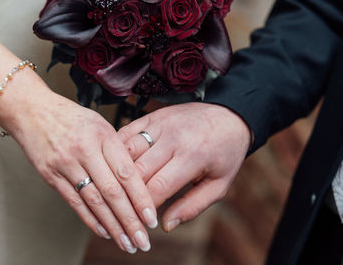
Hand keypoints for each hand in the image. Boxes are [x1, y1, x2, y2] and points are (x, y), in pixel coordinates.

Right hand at [0, 82, 156, 252]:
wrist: (32, 111)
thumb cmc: (72, 117)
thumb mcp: (100, 125)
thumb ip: (118, 150)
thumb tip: (138, 180)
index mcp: (103, 136)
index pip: (126, 173)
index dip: (141, 199)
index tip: (152, 218)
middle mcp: (85, 151)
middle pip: (112, 192)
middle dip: (129, 220)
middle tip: (143, 242)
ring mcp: (65, 164)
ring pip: (94, 201)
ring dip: (112, 226)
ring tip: (127, 244)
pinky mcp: (51, 176)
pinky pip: (74, 202)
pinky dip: (90, 219)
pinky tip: (104, 232)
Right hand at [118, 102, 250, 231]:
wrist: (228, 116)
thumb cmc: (224, 153)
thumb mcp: (219, 185)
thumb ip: (193, 206)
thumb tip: (166, 225)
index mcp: (193, 156)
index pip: (158, 186)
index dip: (145, 208)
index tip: (140, 221)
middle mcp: (174, 138)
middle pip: (138, 171)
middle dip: (129, 194)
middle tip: (125, 209)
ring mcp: (160, 124)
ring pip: (127, 151)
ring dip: (118, 172)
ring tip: (117, 189)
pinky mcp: (151, 117)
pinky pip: (126, 133)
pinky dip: (116, 150)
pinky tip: (114, 165)